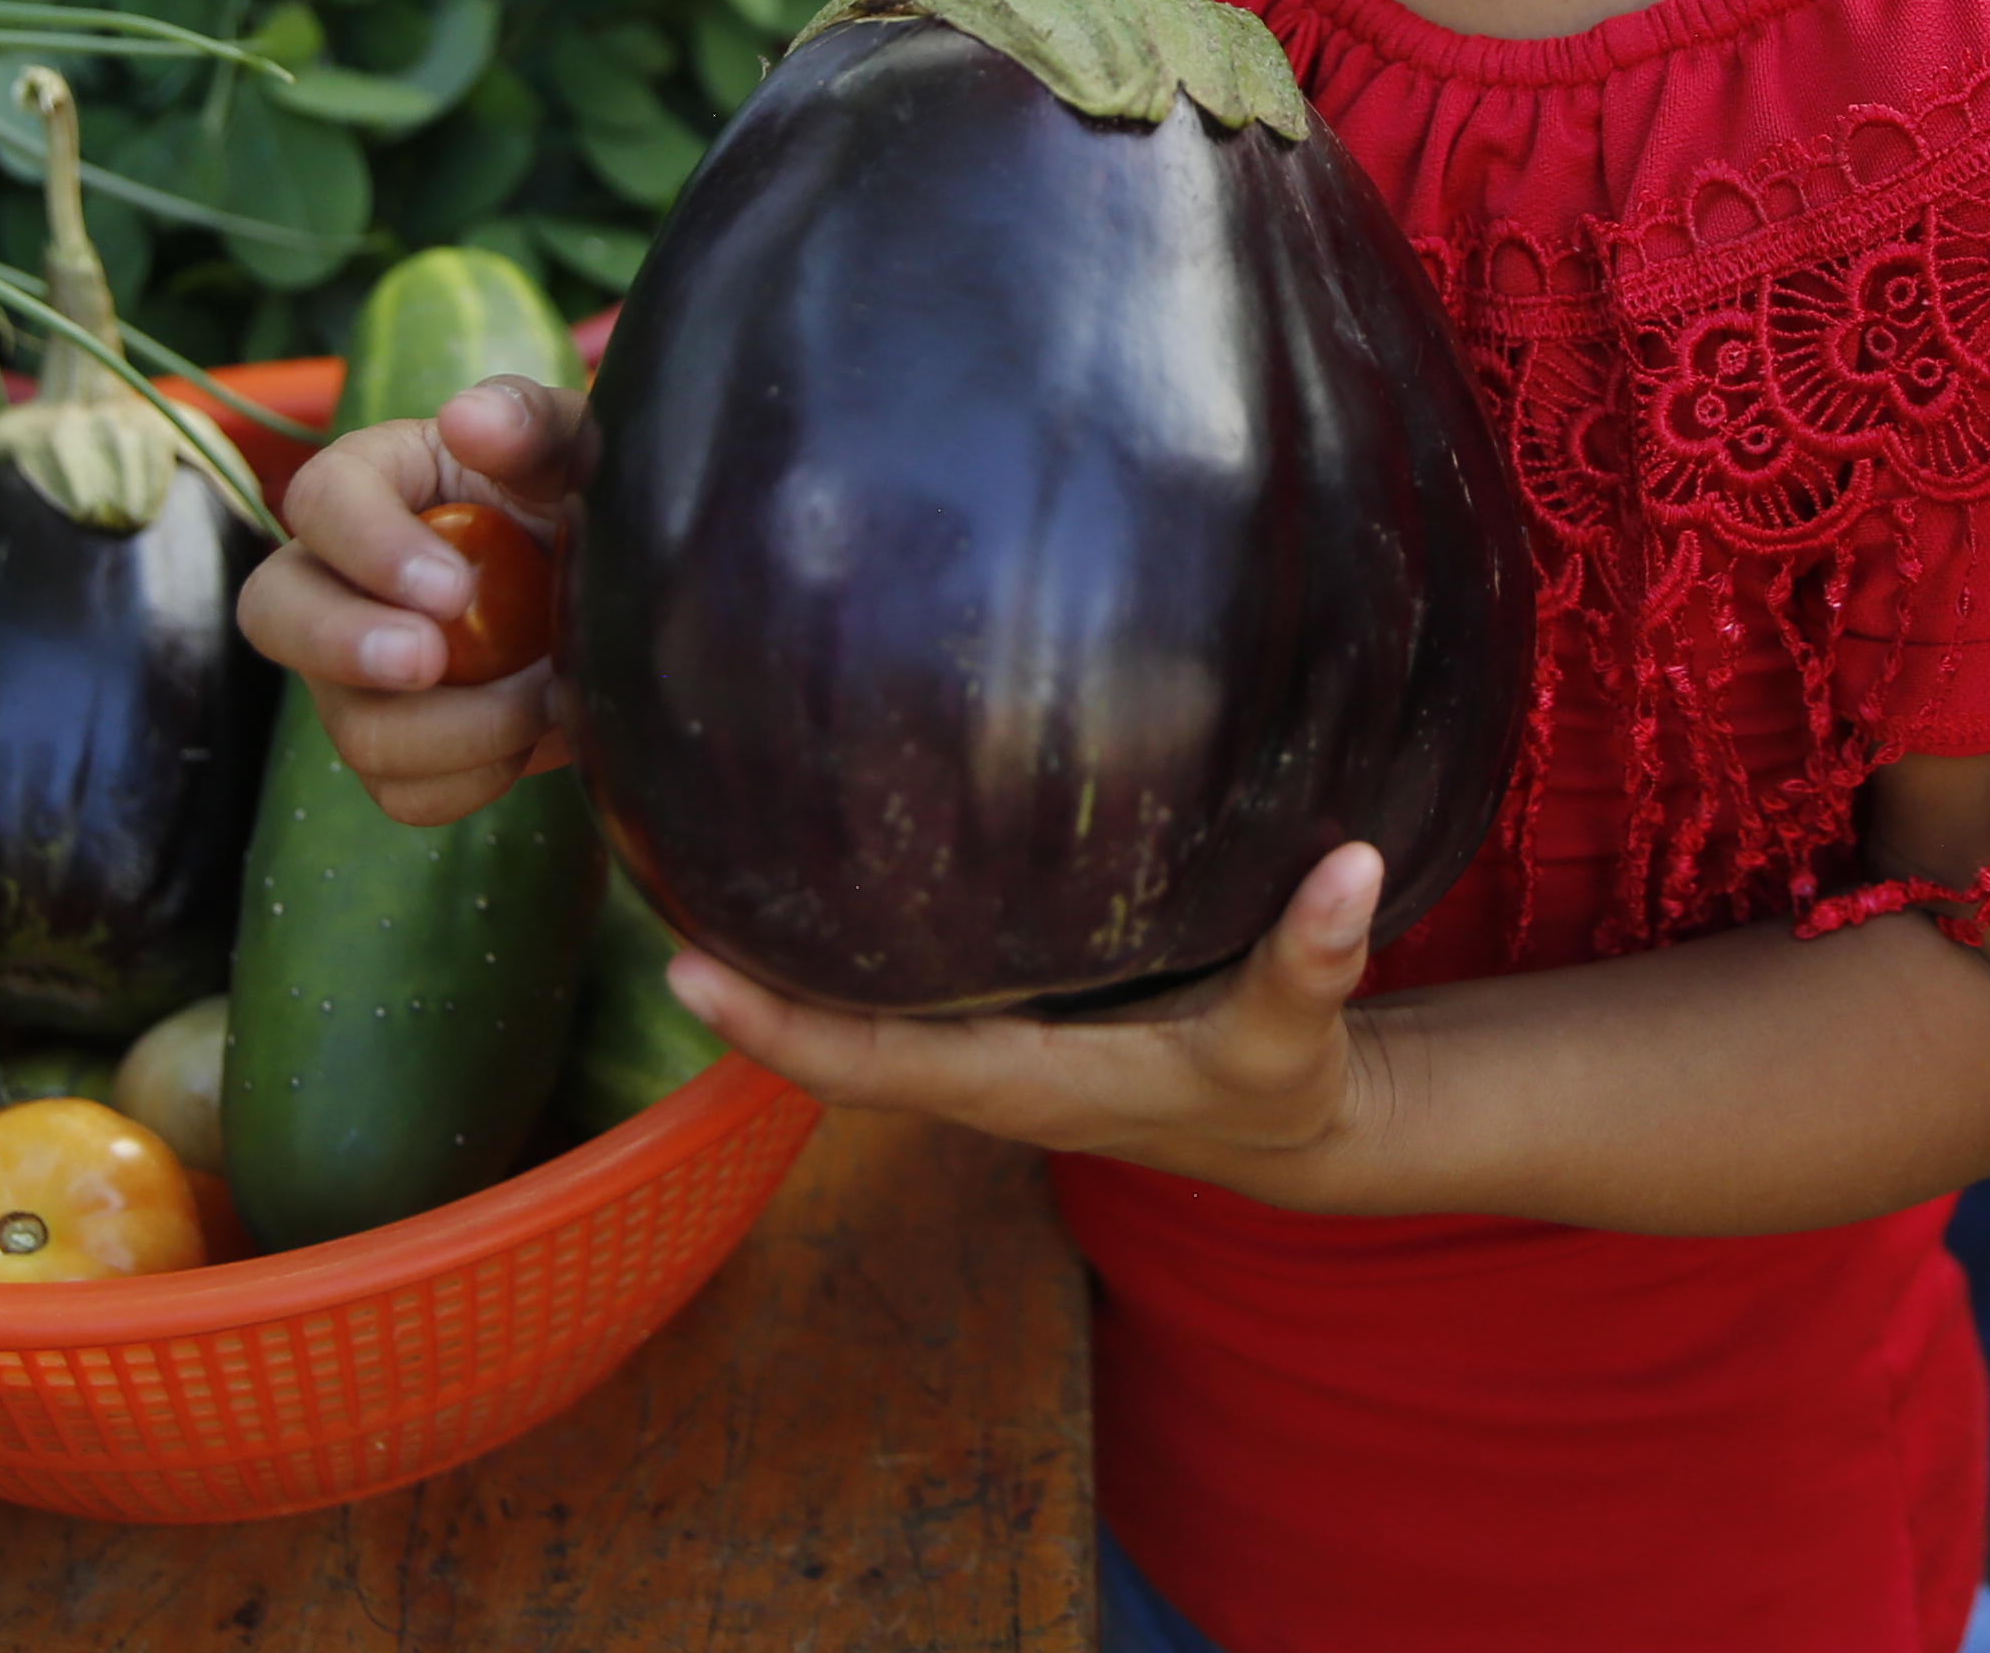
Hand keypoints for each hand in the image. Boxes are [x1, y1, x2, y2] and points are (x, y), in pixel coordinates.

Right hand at [232, 380, 584, 826]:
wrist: (622, 596)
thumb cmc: (578, 499)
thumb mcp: (574, 449)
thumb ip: (531, 424)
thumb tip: (468, 417)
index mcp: (373, 482)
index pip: (321, 500)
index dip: (368, 549)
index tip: (452, 589)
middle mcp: (340, 580)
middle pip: (274, 617)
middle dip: (345, 646)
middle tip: (430, 660)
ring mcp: (356, 674)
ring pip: (350, 727)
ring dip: (454, 729)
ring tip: (546, 695)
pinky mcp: (396, 747)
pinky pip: (403, 793)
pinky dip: (475, 778)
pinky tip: (535, 737)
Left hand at [664, 845, 1389, 1192]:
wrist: (1286, 1131)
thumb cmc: (1277, 1089)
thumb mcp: (1296, 1035)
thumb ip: (1316, 958)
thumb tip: (1349, 870)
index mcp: (1022, 1087)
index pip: (869, 1065)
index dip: (775, 1030)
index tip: (688, 975)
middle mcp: (978, 1076)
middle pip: (825, 1044)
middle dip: (738, 989)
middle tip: (640, 880)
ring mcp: (979, 1055)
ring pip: (848, 1019)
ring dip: (772, 967)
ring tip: (685, 859)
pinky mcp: (993, 1025)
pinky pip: (886, 995)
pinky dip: (829, 953)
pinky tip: (795, 869)